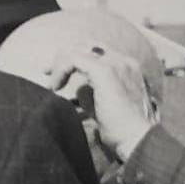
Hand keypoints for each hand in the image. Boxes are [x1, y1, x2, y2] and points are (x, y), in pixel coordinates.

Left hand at [48, 47, 156, 162]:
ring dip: (60, 64)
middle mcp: (124, 61)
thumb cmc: (122, 130)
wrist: (137, 139)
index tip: (56, 76)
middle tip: (47, 72)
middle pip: (87, 45)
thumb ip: (93, 94)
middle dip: (63, 56)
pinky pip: (75, 59)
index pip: (96, 51)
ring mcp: (116, 64)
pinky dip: (61, 70)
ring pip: (79, 49)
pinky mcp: (105, 72)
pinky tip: (55, 87)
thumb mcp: (105, 106)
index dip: (73, 59)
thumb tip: (78, 89)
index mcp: (127, 68)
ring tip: (53, 84)